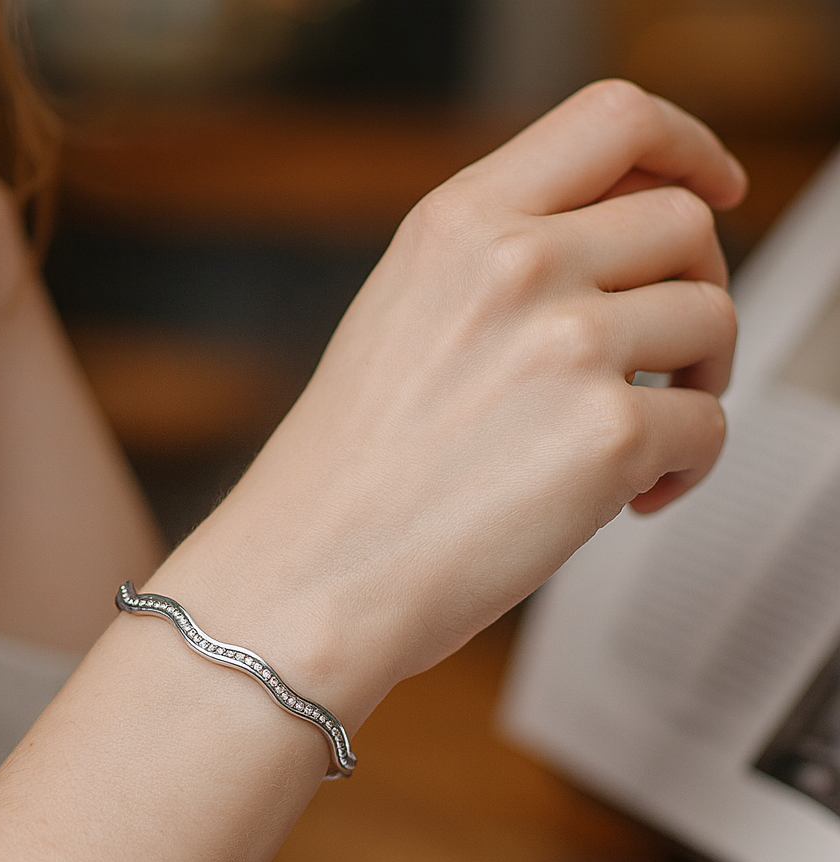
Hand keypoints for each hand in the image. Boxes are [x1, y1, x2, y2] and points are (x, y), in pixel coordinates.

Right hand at [158, 81, 746, 719]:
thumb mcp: (404, 317)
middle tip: (669, 352)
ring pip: (712, 320)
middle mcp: (516, 266)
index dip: (687, 148)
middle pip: (684, 223)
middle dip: (697, 285)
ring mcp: (567, 345)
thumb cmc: (348, 472)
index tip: (714, 185)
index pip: (615, 123)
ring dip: (699, 379)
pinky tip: (628, 499)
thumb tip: (615, 259)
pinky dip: (686, 467)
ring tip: (647, 434)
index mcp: (458, 225)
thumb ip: (502, 263)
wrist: (311, 575)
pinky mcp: (608, 437)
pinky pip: (708, 426)